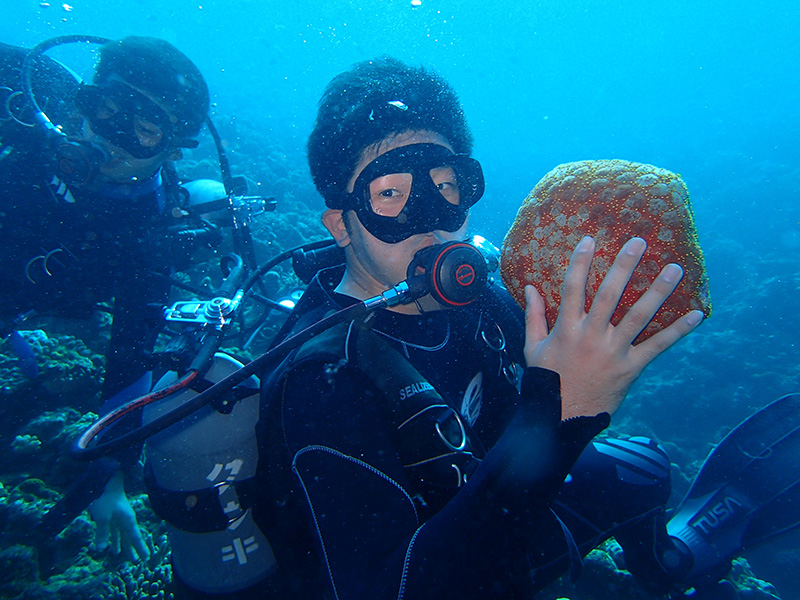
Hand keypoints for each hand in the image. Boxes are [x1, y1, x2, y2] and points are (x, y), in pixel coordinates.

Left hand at [88, 471, 150, 562]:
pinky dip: (116, 541)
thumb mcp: (103, 518)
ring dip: (124, 546)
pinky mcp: (113, 517)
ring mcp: (120, 519)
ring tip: (128, 557)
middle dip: (134, 550)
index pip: (135, 538)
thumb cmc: (106, 499)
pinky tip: (114, 548)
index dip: (140, 548)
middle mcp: (126, 520)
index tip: (146, 558)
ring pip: (123, 536)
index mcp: (128, 520)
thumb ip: (102, 534)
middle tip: (137, 561)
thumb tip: (101, 549)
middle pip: (131, 538)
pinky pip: (116, 532)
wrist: (106, 483)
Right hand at [523, 236, 703, 419]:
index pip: (573, 288)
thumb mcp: (532, 347)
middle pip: (609, 295)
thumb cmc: (547, 380)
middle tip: (639, 242)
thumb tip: (530, 287)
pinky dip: (678, 331)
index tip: (590, 239)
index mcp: (566, 329)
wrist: (561, 416)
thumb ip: (533, 315)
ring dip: (658, 291)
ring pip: (638, 316)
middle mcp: (591, 336)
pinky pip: (658, 346)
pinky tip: (696, 314)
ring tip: (674, 268)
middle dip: (624, 266)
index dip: (580, 263)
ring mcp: (613, 352)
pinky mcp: (631, 367)